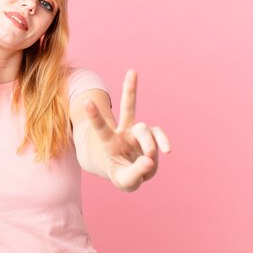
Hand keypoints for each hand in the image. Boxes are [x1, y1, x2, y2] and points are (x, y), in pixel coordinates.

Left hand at [85, 70, 170, 191]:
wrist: (128, 172)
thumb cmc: (121, 175)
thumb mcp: (124, 182)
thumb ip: (135, 173)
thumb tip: (149, 159)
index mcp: (109, 142)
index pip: (101, 127)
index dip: (94, 115)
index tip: (86, 100)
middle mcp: (122, 132)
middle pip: (127, 109)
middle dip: (130, 90)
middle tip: (132, 71)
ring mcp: (136, 133)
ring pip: (145, 128)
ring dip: (149, 145)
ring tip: (148, 159)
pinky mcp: (149, 136)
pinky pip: (158, 134)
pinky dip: (162, 142)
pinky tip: (166, 150)